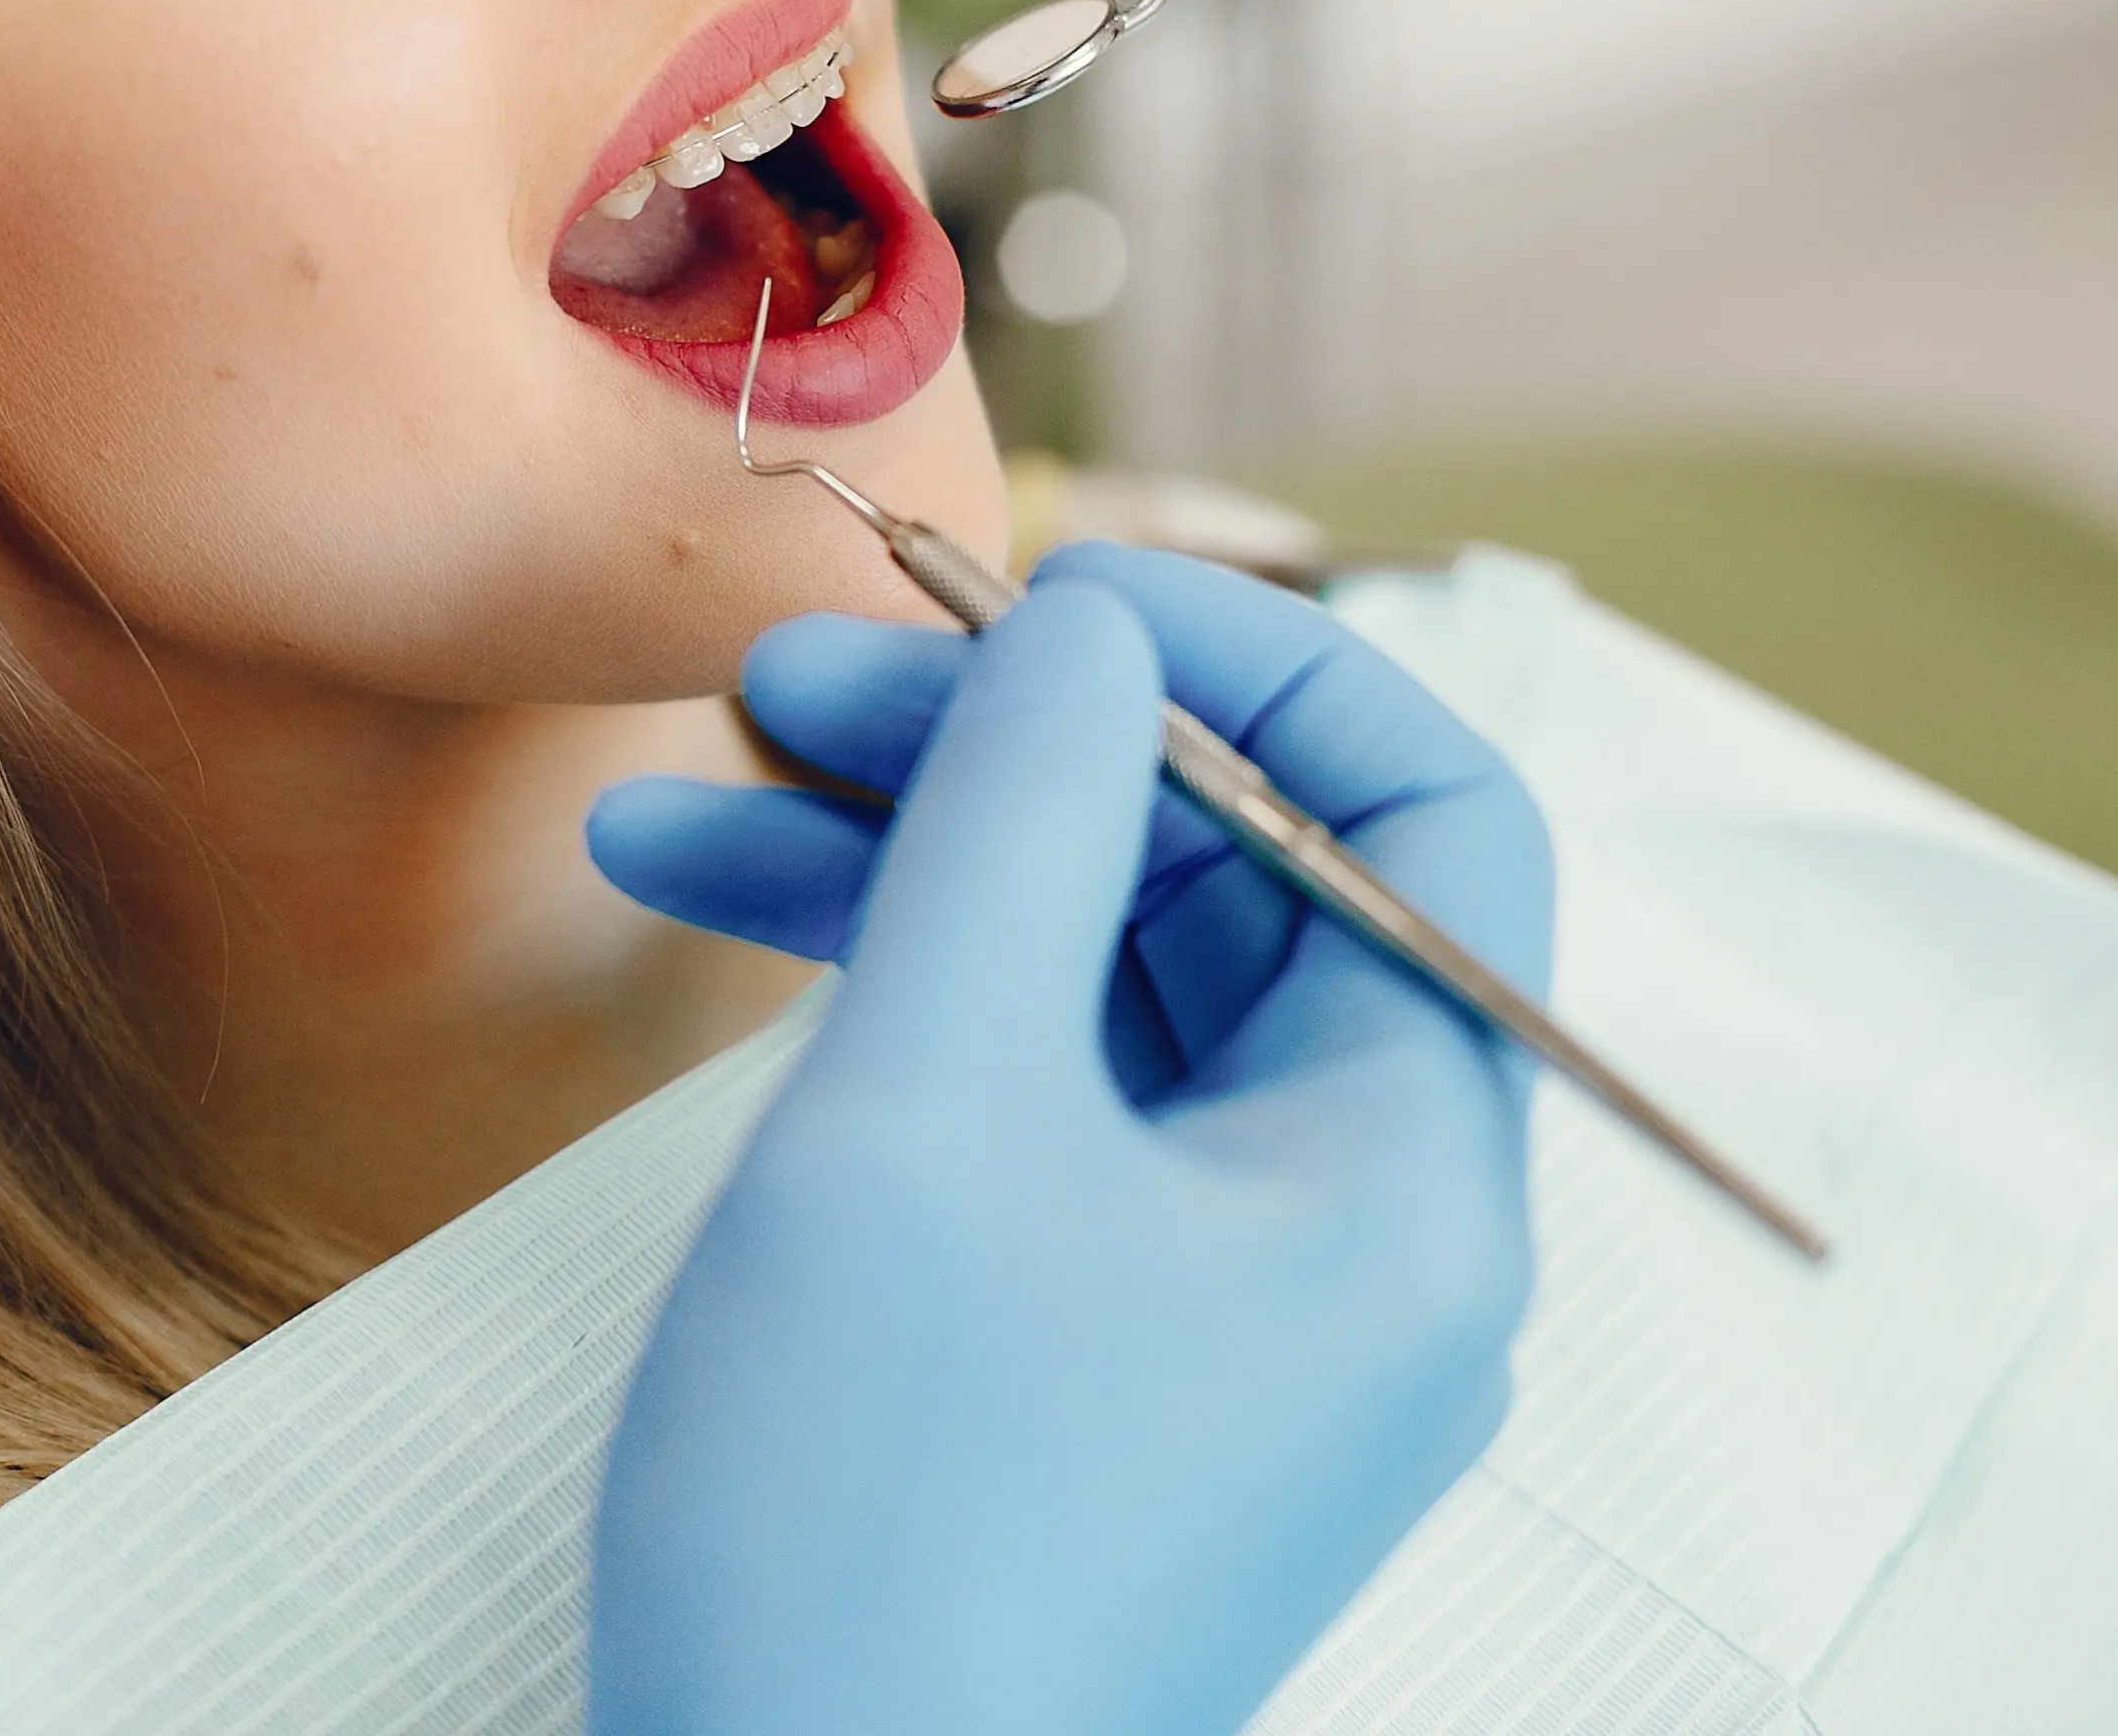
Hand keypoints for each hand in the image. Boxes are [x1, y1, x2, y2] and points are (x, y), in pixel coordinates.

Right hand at [584, 546, 1551, 1735]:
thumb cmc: (881, 1520)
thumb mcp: (934, 1105)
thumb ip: (1023, 822)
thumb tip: (1091, 632)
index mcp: (1406, 1177)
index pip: (1427, 817)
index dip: (1251, 664)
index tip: (1041, 597)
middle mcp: (1351, 1236)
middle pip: (1231, 887)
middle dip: (1013, 757)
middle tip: (795, 682)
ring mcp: (1221, 1309)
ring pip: (1104, 988)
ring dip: (910, 866)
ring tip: (690, 796)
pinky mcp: (1095, 1361)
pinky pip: (1034, 1111)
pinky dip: (892, 1004)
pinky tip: (708, 928)